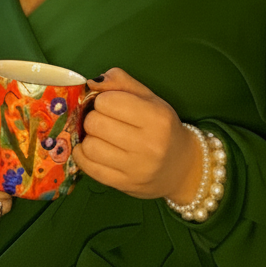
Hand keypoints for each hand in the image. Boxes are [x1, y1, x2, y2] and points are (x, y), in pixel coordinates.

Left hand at [72, 68, 201, 203]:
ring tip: (99, 136)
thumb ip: (121, 81)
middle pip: (95, 123)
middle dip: (93, 118)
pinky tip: (89, 150)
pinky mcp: (125, 185)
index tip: (108, 105)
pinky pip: (89, 168)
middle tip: (102, 121)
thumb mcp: (149, 98)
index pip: (107, 102)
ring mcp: (137, 168)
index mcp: (156, 118)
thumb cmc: (162, 127)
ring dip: (88, 138)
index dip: (102, 100)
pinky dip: (82, 155)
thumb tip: (91, 82)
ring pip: (90, 146)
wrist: (183, 168)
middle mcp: (149, 145)